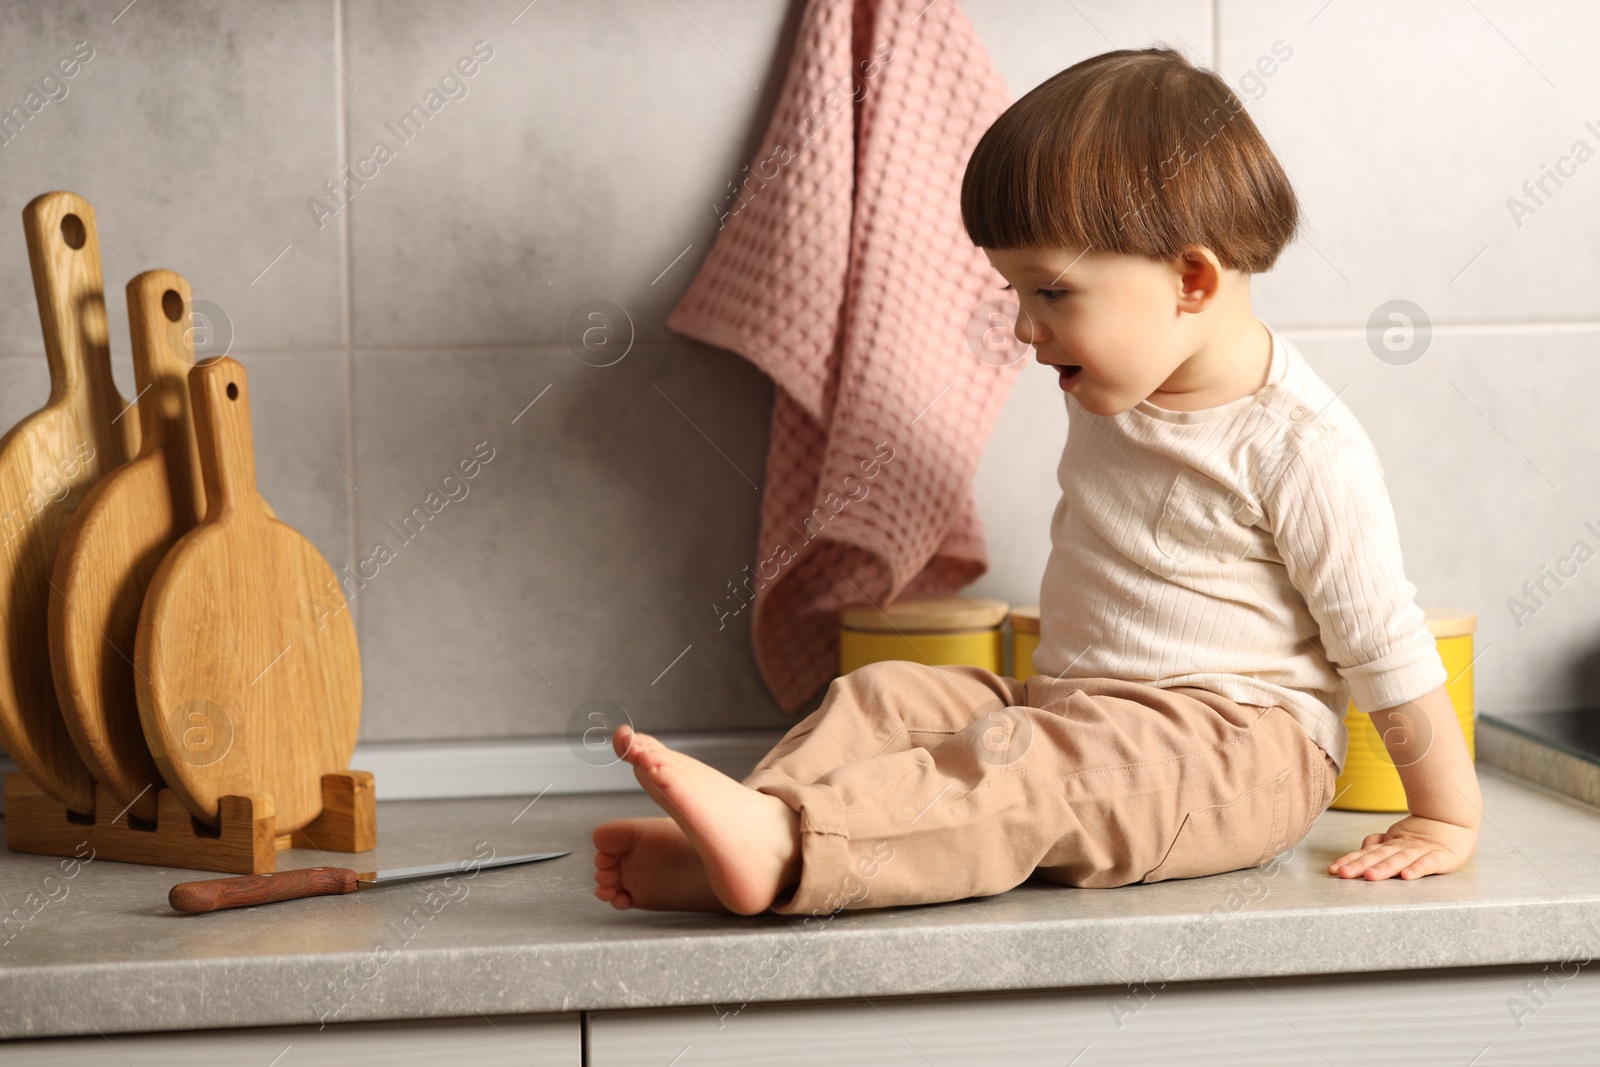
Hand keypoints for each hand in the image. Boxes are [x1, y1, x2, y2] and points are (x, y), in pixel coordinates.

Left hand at [1327, 814, 1477, 879]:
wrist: (1453, 821)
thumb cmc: (1422, 835)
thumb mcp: (1397, 839)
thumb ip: (1379, 844)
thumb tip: (1362, 849)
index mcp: (1390, 844)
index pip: (1366, 853)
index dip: (1349, 860)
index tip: (1333, 870)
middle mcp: (1401, 847)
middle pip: (1378, 857)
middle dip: (1359, 866)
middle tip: (1344, 874)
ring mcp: (1420, 851)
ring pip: (1399, 860)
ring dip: (1384, 868)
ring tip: (1370, 877)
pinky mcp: (1440, 857)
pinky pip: (1428, 863)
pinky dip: (1418, 869)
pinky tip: (1407, 876)